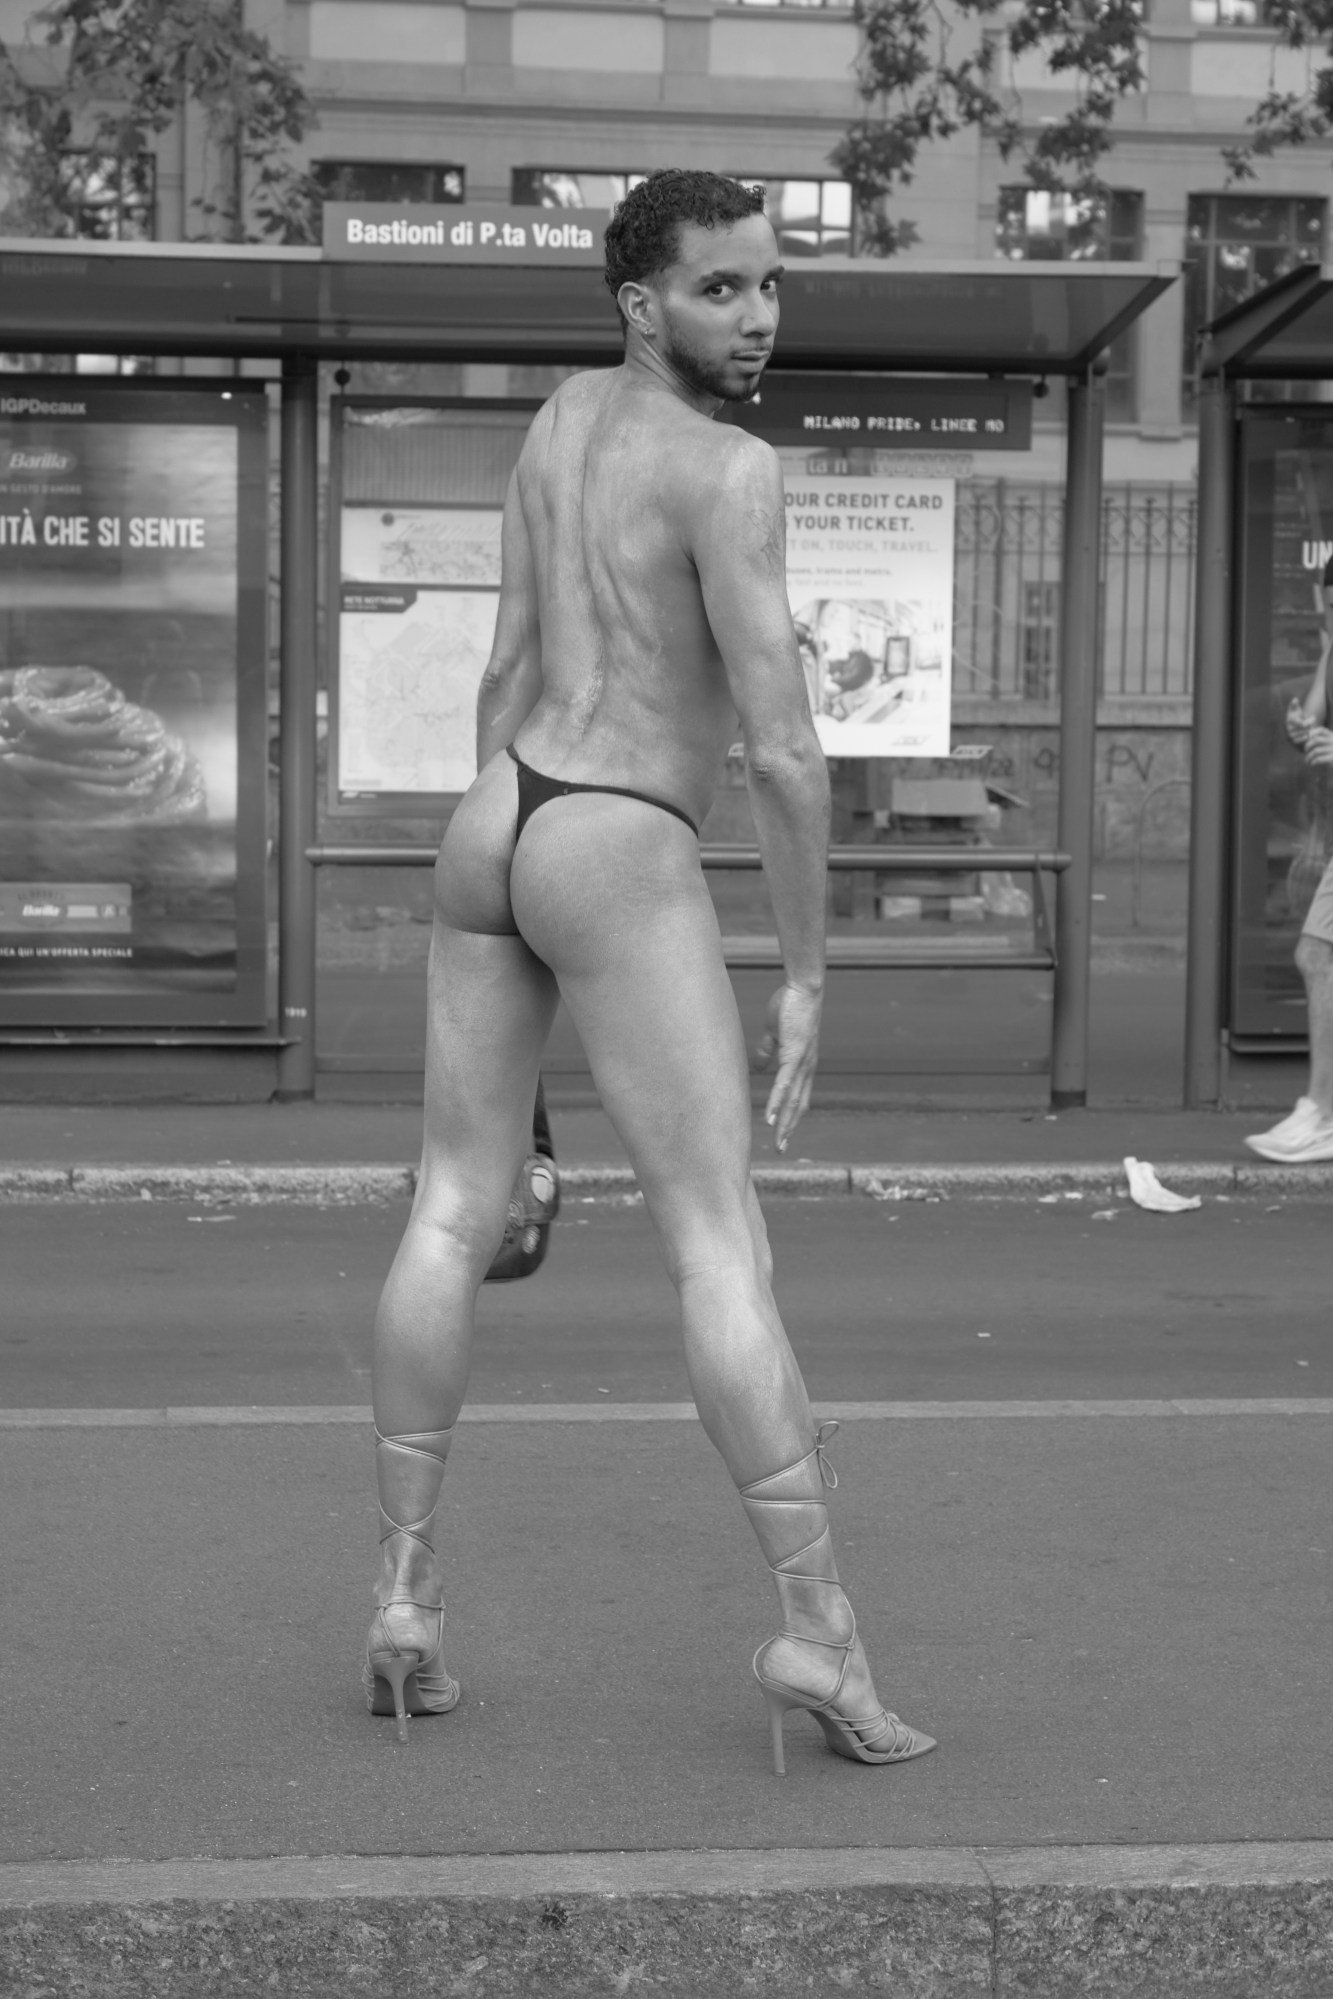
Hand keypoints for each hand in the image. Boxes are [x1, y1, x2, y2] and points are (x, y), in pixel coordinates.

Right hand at [754, 982, 821, 1151]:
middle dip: (790, 1129)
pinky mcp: (794, 1054)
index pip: (798, 1097)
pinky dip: (778, 1102)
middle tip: (781, 1150)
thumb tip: (759, 1068)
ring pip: (793, 1100)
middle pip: (799, 1106)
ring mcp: (802, 1063)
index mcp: (803, 1064)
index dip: (792, 1117)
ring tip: (778, 1141)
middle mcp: (807, 1068)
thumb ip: (767, 1052)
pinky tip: (771, 1118)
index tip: (783, 1135)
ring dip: (785, 1123)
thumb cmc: (789, 1006)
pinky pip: (784, 1083)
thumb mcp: (774, 1033)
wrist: (803, 988)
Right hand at [1287, 698, 1312, 746]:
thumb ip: (1294, 705)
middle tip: (1312, 724)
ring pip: (1305, 734)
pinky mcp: (1294, 741)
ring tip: (1311, 728)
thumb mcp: (1295, 710)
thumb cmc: (1296, 716)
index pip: (1301, 723)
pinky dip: (1307, 736)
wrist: (1294, 727)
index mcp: (1289, 720)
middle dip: (1310, 725)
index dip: (1309, 721)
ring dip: (1309, 731)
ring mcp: (1291, 736)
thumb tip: (1295, 699)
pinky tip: (1308, 734)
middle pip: (1304, 728)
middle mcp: (1289, 729)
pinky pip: (1303, 739)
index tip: (1313, 719)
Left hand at [1304, 725, 1332, 767]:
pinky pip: (1319, 759)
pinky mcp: (1332, 758)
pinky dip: (1313, 761)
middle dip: (1308, 745)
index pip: (1321, 730)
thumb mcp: (1327, 745)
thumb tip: (1307, 737)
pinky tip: (1312, 764)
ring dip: (1309, 756)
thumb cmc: (1330, 755)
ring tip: (1307, 761)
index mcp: (1332, 736)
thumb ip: (1320, 741)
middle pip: (1316, 739)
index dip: (1312, 732)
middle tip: (1305, 750)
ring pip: (1316, 750)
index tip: (1307, 736)